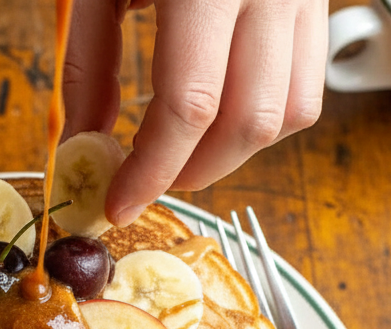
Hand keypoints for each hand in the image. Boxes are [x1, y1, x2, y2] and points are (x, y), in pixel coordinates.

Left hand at [64, 0, 327, 225]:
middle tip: (144, 181)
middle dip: (193, 170)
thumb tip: (84, 145)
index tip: (117, 202)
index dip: (152, 169)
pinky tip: (216, 115)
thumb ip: (90, 63)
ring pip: (289, 113)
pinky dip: (262, 118)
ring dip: (233, 153)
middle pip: (249, 121)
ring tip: (179, 151)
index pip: (190, 105)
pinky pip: (306, 85)